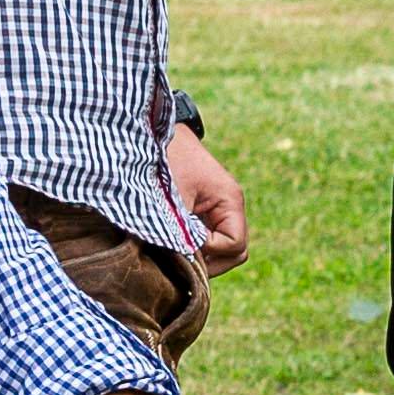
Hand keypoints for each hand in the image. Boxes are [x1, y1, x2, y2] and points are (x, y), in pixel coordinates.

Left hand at [164, 121, 250, 270]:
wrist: (157, 133)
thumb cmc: (166, 160)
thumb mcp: (173, 197)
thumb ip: (180, 230)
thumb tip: (183, 261)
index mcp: (229, 201)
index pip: (235, 245)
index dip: (211, 251)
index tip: (186, 243)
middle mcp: (229, 208)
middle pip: (235, 253)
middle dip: (210, 261)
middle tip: (181, 259)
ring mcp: (219, 212)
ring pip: (223, 250)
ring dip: (202, 257)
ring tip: (175, 252)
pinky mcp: (205, 213)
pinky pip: (209, 240)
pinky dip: (194, 248)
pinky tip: (173, 244)